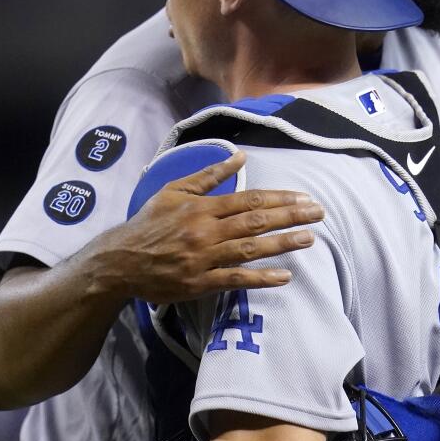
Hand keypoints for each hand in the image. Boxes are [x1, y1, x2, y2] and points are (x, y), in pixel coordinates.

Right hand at [86, 150, 323, 304]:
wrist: (121, 260)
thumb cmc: (150, 222)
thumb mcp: (174, 190)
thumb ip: (208, 176)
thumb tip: (238, 157)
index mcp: (202, 207)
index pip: (248, 200)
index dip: (279, 198)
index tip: (304, 197)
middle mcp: (206, 231)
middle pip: (255, 222)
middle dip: (290, 216)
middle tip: (318, 213)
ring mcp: (204, 258)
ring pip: (249, 249)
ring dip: (282, 243)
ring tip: (309, 238)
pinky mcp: (200, 283)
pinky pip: (235, 280)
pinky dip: (261, 278)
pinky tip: (284, 276)